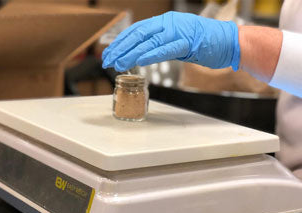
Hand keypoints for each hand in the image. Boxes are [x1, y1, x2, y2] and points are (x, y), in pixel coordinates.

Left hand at [102, 12, 239, 72]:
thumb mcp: (175, 42)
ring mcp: (179, 31)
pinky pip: (166, 48)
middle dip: (120, 48)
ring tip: (118, 64)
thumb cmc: (204, 44)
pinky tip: (139, 61)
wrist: (230, 42)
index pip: (136, 30)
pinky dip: (151, 55)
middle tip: (107, 61)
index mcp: (165, 21)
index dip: (120, 42)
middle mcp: (170, 23)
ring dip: (131, 54)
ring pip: (149, 42)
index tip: (108, 53)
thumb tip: (138, 55)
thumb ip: (158, 45)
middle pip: (138, 35)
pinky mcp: (189, 42)